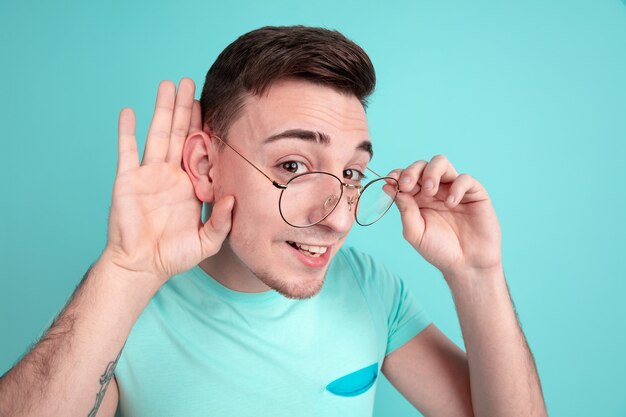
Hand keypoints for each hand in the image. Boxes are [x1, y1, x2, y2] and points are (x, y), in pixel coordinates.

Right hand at [102, 79, 232, 283]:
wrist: (142, 265)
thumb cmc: (174, 255)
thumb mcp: (207, 241)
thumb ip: (222, 222)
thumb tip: (234, 199)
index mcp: (190, 184)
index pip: (198, 148)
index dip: (203, 126)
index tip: (211, 104)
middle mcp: (170, 174)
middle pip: (178, 132)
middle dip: (184, 107)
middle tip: (189, 82)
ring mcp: (148, 175)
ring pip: (156, 134)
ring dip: (161, 109)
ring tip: (167, 85)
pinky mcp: (127, 180)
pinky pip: (126, 151)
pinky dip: (126, 131)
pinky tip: (129, 111)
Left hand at [389, 155, 501, 279]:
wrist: (467, 265)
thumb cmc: (439, 250)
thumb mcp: (415, 232)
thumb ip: (404, 209)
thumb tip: (388, 187)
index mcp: (417, 198)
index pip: (406, 176)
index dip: (398, 174)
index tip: (392, 181)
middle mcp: (435, 190)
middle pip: (422, 165)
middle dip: (412, 171)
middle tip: (408, 185)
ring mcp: (453, 189)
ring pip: (441, 163)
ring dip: (431, 172)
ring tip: (429, 190)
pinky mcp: (474, 193)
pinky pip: (464, 178)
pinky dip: (456, 186)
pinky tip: (451, 203)